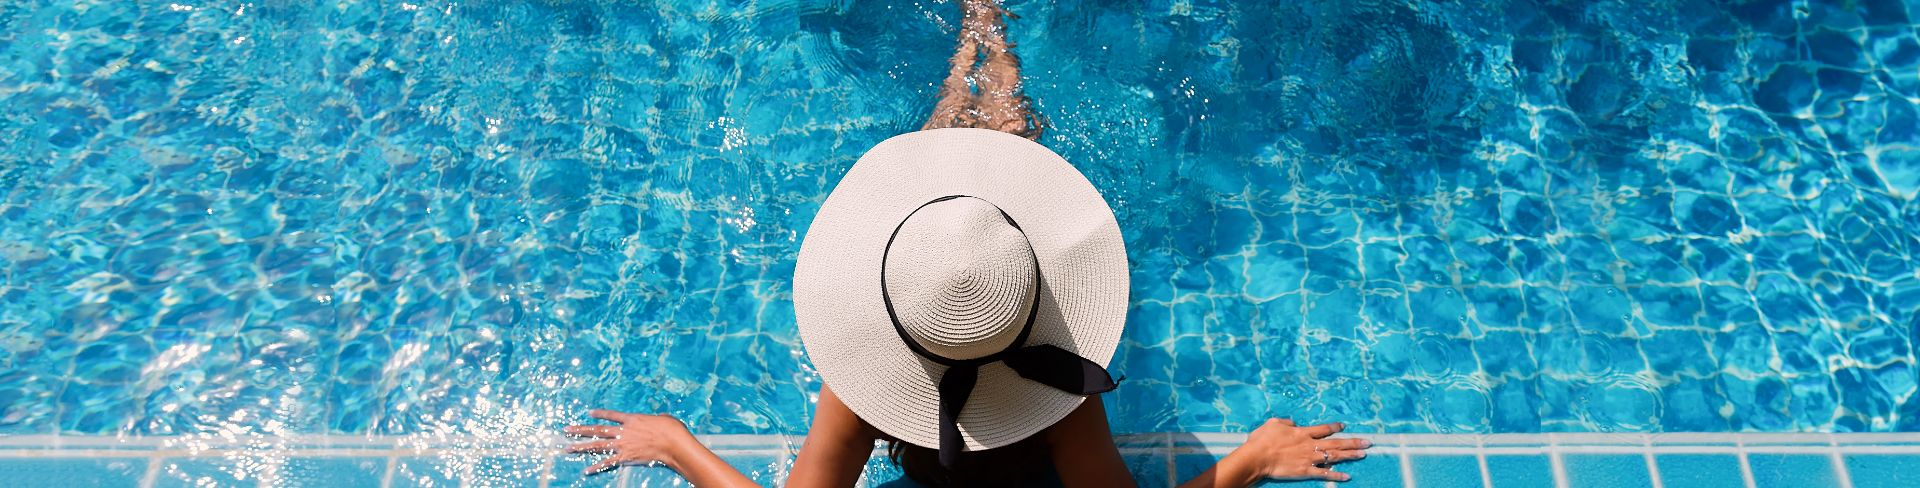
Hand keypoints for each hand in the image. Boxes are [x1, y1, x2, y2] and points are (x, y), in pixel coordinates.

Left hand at [564, 409, 697, 474]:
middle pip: (597, 430)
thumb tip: (660, 418)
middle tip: (566, 429)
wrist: (672, 442)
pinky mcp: (626, 457)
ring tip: (568, 447)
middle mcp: (623, 431)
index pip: (611, 415)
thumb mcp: (663, 418)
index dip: (600, 414)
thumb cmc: (671, 428)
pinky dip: (597, 467)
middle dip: (580, 430)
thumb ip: (657, 418)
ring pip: (597, 445)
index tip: (589, 413)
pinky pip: (608, 462)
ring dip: (581, 446)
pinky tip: (586, 470)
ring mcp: (623, 444)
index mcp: (631, 419)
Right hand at [1224, 418, 1370, 482]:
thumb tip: (1293, 423)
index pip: (1323, 429)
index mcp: (1302, 432)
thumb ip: (1286, 422)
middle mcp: (1310, 445)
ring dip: (1350, 455)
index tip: (1344, 426)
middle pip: (1336, 442)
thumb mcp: (1273, 423)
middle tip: (1368, 442)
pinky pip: (1324, 473)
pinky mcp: (1305, 471)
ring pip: (1334, 456)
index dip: (1335, 427)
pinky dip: (1336, 475)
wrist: (1257, 457)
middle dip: (1353, 442)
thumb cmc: (1262, 440)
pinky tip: (1347, 477)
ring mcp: (1309, 459)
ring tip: (1363, 454)